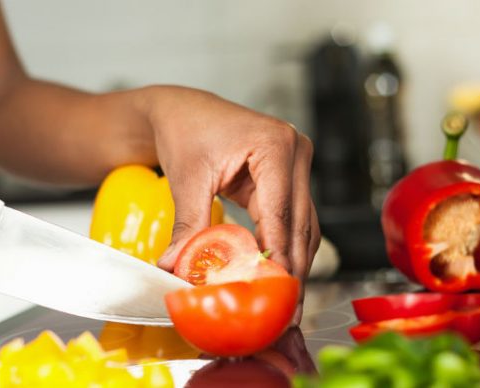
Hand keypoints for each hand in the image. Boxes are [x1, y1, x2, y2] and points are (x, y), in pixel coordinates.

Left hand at [150, 86, 319, 286]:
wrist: (182, 111)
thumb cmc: (185, 130)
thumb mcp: (187, 179)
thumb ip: (188, 224)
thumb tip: (177, 267)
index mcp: (275, 145)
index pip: (282, 214)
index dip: (280, 259)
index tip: (275, 295)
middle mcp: (295, 153)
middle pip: (300, 225)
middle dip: (292, 272)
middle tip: (286, 314)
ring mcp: (295, 165)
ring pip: (303, 226)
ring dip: (293, 265)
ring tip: (285, 305)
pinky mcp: (286, 179)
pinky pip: (291, 220)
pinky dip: (284, 249)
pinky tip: (276, 278)